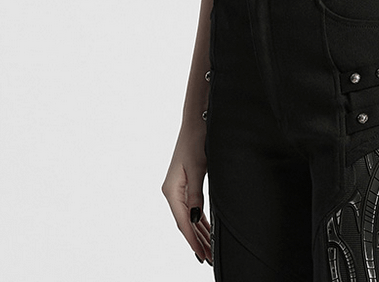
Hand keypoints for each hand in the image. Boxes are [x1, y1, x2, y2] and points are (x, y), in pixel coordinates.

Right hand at [162, 127, 212, 266]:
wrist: (196, 120)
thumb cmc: (196, 140)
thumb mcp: (198, 168)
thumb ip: (196, 195)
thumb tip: (195, 219)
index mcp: (171, 189)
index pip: (183, 221)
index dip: (192, 240)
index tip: (201, 255)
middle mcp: (172, 191)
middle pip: (185, 222)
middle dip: (196, 241)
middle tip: (207, 259)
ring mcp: (178, 187)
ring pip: (188, 216)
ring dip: (198, 233)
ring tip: (207, 250)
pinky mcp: (185, 183)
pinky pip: (191, 207)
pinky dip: (199, 220)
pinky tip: (206, 230)